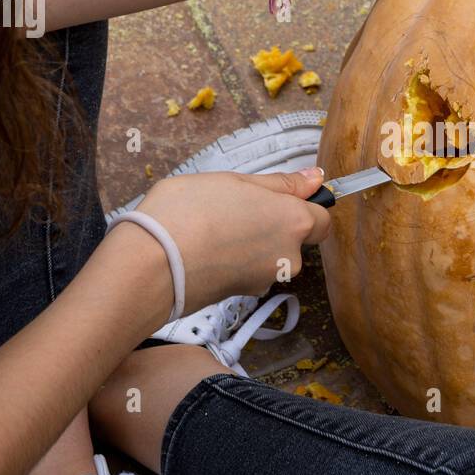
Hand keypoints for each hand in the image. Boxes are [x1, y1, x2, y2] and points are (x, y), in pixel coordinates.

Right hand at [126, 167, 330, 311]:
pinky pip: (248, 271)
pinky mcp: (243, 295)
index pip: (321, 219)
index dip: (304, 206)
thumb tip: (316, 179)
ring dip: (251, 243)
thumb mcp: (236, 180)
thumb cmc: (192, 211)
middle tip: (233, 208)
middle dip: (272, 225)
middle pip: (294, 239)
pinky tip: (205, 249)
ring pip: (270, 256)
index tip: (276, 199)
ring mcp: (267, 279)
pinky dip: (234, 261)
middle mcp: (290, 256)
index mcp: (294, 221)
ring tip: (212, 228)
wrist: (153, 264)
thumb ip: (280, 183)